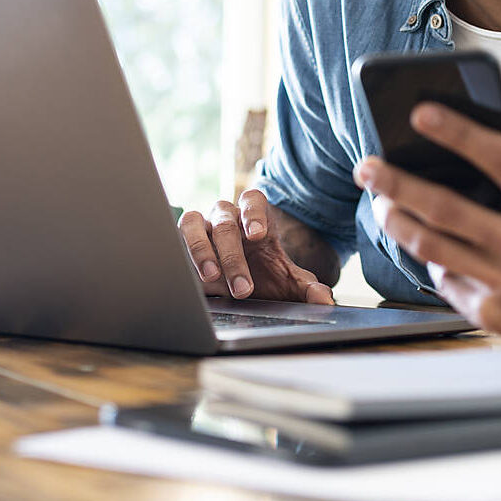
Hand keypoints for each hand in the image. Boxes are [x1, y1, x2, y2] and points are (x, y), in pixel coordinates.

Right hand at [178, 188, 334, 304]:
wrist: (238, 281)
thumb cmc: (262, 272)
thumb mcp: (285, 280)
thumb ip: (305, 287)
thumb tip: (325, 301)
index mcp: (254, 215)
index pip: (253, 200)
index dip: (254, 214)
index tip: (257, 235)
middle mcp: (225, 215)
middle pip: (226, 222)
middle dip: (233, 256)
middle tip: (243, 288)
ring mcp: (201, 225)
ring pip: (193, 222)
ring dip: (201, 249)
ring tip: (211, 277)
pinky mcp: (180, 239)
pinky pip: (174, 236)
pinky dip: (180, 252)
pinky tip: (186, 275)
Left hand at [353, 104, 500, 341]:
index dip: (458, 133)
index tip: (419, 113)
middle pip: (448, 208)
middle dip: (398, 183)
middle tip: (367, 166)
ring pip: (432, 246)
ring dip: (395, 219)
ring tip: (380, 199)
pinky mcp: (489, 312)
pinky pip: (441, 276)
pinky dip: (423, 253)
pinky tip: (413, 235)